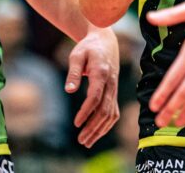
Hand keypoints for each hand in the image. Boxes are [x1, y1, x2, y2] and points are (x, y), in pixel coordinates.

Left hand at [65, 27, 119, 147]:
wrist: (105, 42)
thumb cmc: (88, 48)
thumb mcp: (77, 55)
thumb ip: (74, 72)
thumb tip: (69, 90)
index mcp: (102, 72)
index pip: (95, 96)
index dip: (87, 111)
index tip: (76, 123)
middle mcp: (111, 83)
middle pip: (105, 109)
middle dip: (93, 127)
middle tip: (80, 140)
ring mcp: (114, 89)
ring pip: (111, 114)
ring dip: (100, 130)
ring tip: (86, 142)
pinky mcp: (114, 93)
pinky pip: (114, 112)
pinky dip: (106, 125)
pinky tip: (96, 134)